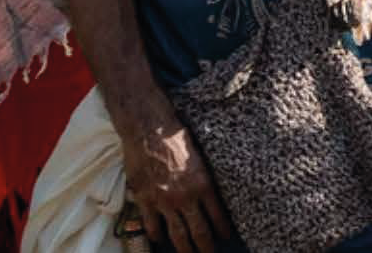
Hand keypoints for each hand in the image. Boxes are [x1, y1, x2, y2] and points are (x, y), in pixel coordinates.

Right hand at [122, 122, 229, 252]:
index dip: (223, 232)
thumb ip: (206, 179)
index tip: (226, 239)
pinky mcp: (145, 199)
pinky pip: (152, 226)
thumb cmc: (178, 137)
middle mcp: (185, 197)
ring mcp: (164, 201)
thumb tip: (213, 195)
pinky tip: (160, 241)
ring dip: (185, 249)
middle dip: (207, 248)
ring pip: (177, 235)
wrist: (149, 130)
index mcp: (204, 185)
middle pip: (199, 232)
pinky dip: (157, 236)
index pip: (218, 217)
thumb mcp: (202, 157)